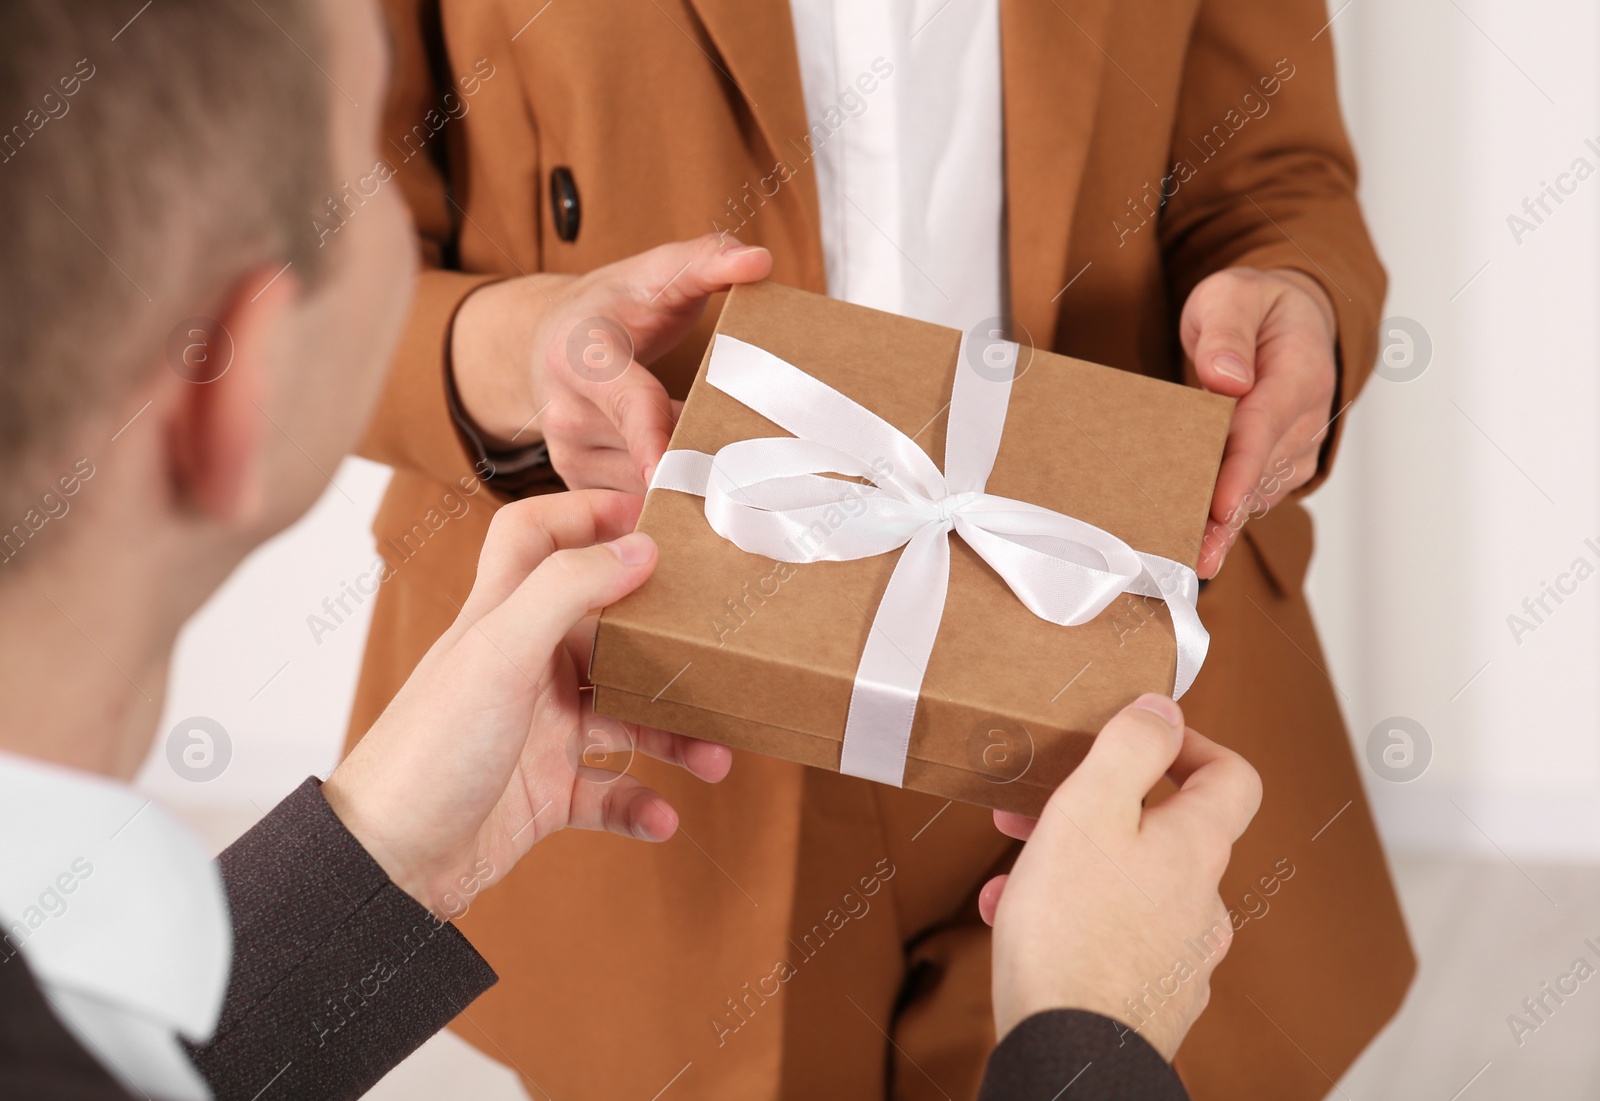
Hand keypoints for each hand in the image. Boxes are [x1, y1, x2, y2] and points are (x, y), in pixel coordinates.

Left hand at [321, 490, 732, 918]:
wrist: (388, 863)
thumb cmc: (428, 749)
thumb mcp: (499, 653)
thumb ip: (567, 589)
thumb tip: (638, 547)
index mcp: (504, 618)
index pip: (536, 536)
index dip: (584, 513)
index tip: (650, 517)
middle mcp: (525, 669)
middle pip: (609, 635)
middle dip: (667, 649)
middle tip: (717, 654)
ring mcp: (537, 732)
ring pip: (625, 718)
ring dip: (673, 737)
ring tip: (714, 758)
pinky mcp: (544, 794)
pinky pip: (611, 793)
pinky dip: (642, 804)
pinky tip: (662, 818)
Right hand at [451, 234, 773, 491]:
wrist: (547, 345)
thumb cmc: (613, 308)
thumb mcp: (654, 274)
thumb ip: (707, 261)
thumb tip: (758, 259)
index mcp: (582, 357)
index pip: (627, 403)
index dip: (650, 436)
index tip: (667, 470)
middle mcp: (566, 414)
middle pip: (651, 455)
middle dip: (704, 459)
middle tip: (761, 463)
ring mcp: (567, 459)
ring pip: (647, 488)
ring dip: (691, 482)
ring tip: (729, 464)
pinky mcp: (578, 488)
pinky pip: (635, 507)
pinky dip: (671, 499)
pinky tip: (697, 481)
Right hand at [980, 694, 1261, 1061]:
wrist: (1071, 1054)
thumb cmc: (1074, 933)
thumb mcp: (1091, 808)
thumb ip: (1131, 747)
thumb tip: (1164, 709)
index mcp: (1197, 848)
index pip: (1233, 777)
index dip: (1190, 745)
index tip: (1140, 739)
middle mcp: (1202, 903)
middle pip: (1165, 833)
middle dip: (1098, 809)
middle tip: (1039, 806)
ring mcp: (1180, 958)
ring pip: (1130, 887)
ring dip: (1073, 867)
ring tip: (1013, 874)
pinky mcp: (1148, 1000)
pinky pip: (1112, 941)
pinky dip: (1069, 922)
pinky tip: (1014, 923)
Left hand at [1181, 267, 1337, 577]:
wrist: (1291, 320)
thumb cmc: (1255, 308)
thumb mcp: (1233, 295)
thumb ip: (1226, 333)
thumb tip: (1227, 379)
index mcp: (1299, 373)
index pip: (1265, 429)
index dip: (1240, 472)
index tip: (1218, 508)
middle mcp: (1306, 418)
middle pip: (1259, 474)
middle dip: (1224, 517)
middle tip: (1185, 556)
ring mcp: (1297, 446)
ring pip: (1257, 495)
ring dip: (1221, 527)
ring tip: (1178, 556)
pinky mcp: (1283, 465)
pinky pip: (1252, 497)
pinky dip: (1223, 520)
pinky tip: (1189, 542)